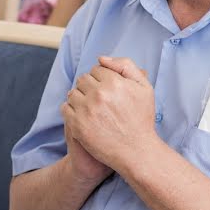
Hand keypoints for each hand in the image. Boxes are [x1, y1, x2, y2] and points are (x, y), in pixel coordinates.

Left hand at [62, 56, 157, 173]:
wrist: (136, 151)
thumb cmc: (141, 118)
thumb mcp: (144, 88)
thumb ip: (126, 66)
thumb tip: (101, 58)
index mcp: (115, 82)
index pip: (97, 69)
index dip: (102, 78)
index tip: (108, 90)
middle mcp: (99, 94)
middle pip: (83, 79)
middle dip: (90, 86)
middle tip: (99, 100)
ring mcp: (86, 110)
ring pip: (72, 92)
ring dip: (80, 98)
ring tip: (91, 108)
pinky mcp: (77, 125)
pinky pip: (65, 108)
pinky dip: (72, 110)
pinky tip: (83, 116)